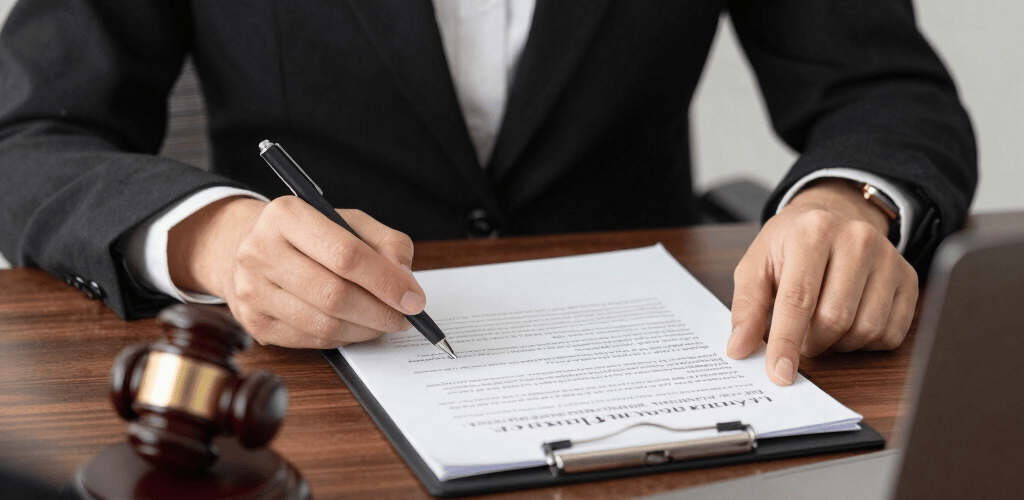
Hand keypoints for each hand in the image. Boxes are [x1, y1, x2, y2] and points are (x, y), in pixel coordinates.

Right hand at [168, 196, 423, 347]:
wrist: (250, 248)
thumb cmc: (309, 235)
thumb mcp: (350, 222)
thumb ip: (387, 244)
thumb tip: (405, 282)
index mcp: (287, 215)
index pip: (346, 255)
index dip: (386, 282)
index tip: (414, 299)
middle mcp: (261, 251)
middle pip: (335, 295)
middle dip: (380, 312)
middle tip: (404, 317)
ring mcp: (252, 290)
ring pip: (324, 325)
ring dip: (365, 330)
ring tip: (383, 322)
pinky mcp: (254, 323)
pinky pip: (310, 341)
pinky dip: (343, 338)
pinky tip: (355, 327)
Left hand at [727, 180, 917, 385]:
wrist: (831, 218)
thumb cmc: (789, 246)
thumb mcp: (755, 267)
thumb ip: (746, 308)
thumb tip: (739, 349)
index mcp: (812, 231)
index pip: (798, 299)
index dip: (787, 342)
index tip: (779, 375)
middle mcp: (856, 239)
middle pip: (834, 318)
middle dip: (812, 342)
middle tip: (800, 336)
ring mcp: (889, 257)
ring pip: (865, 329)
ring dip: (838, 343)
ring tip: (823, 324)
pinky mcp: (909, 277)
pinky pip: (891, 333)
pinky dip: (866, 342)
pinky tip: (851, 322)